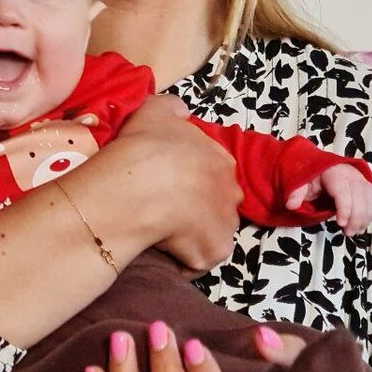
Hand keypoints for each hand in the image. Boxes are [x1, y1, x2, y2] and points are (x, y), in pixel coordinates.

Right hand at [114, 95, 242, 272]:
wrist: (138, 185)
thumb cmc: (146, 146)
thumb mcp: (156, 110)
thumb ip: (173, 109)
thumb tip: (181, 112)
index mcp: (220, 159)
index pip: (211, 173)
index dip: (189, 181)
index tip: (167, 184)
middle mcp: (232, 192)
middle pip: (216, 205)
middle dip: (197, 210)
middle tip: (164, 209)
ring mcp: (226, 224)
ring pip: (210, 234)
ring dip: (191, 235)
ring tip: (161, 232)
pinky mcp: (214, 253)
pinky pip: (197, 262)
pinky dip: (182, 261)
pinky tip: (161, 250)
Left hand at [285, 163, 371, 235]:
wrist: (322, 169)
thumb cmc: (312, 178)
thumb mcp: (301, 183)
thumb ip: (297, 193)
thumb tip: (291, 205)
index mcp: (333, 172)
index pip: (343, 190)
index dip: (345, 207)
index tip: (340, 223)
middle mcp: (350, 174)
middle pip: (359, 195)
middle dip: (356, 216)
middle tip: (348, 233)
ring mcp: (360, 179)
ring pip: (369, 198)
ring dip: (364, 217)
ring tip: (354, 231)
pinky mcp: (366, 186)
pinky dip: (369, 214)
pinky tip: (361, 225)